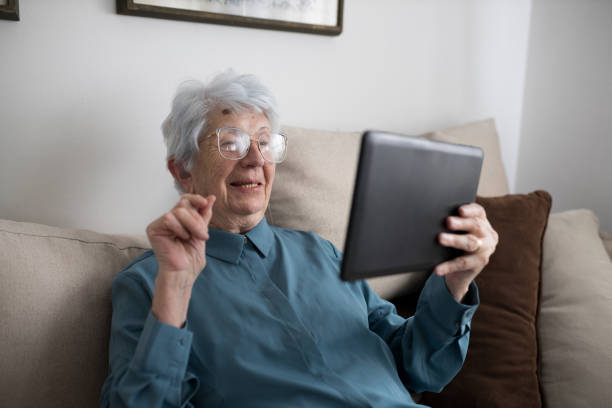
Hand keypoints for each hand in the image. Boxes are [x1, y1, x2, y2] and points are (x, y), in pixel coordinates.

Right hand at [146, 194, 214, 326]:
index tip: (206, 202)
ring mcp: (160, 224)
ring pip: (178, 211)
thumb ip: (204, 215)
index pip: (185, 201)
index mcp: (179, 220)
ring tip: (193, 238)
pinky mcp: (153, 229)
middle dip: (198, 220)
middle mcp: (168, 220)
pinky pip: (169, 219)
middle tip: (203, 235)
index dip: (196, 199)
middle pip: (184, 205)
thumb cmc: (191, 259)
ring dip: (192, 225)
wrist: (184, 274)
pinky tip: (180, 239)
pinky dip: (179, 229)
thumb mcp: (202, 233)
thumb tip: (211, 198)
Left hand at [434, 203, 497, 301]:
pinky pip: (462, 263)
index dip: (470, 210)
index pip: (478, 211)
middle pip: (475, 225)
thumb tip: (432, 219)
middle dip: (461, 223)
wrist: (461, 271)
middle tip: (448, 221)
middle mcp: (487, 234)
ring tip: (440, 238)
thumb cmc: (456, 244)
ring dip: (454, 240)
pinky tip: (438, 268)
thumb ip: (451, 223)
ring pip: (470, 243)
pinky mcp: (479, 264)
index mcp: (481, 221)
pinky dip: (448, 266)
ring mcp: (485, 249)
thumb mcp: (457, 231)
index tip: (460, 210)